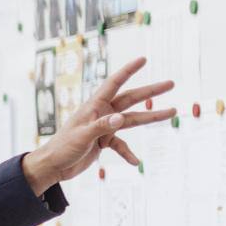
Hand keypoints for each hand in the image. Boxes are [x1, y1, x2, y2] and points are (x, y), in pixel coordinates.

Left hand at [23, 56, 174, 193]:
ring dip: (151, 117)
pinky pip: (121, 144)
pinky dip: (128, 152)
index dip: (128, 70)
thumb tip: (121, 118)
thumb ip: (101, 126)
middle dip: (150, 92)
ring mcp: (104, 127)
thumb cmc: (62, 147)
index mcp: (94, 106)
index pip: (114, 83)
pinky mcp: (104, 141)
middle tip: (171, 83)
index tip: (143, 59)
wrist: (53, 166)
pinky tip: (135, 161)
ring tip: (172, 112)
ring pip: (132, 120)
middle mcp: (102, 113)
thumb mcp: (82, 136)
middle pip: (130, 99)